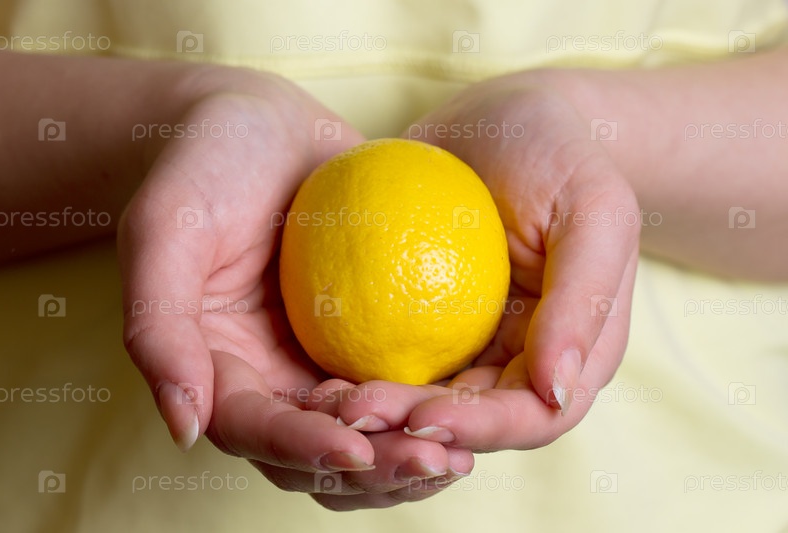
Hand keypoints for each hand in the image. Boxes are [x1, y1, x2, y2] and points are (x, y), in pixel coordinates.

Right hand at [117, 72, 471, 508]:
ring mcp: (324, 356)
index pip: (258, 430)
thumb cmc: (202, 165)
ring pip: (371, 430)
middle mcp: (273, 376)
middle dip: (376, 470)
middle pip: (322, 450)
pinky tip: (478, 400)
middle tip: (435, 461)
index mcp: (219, 369)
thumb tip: (184, 428)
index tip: (357, 450)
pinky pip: (404, 377)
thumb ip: (158, 326)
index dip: (303, 450)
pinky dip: (435, 399)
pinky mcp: (370, 330)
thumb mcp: (165, 229)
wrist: (258, 123)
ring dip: (412, 451)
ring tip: (464, 450)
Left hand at [326, 72, 639, 450]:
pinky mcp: (418, 319)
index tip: (422, 418)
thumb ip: (584, 298)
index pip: (531, 416)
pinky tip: (316, 369)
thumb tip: (558, 390)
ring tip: (325, 401)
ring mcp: (466, 343)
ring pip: (420, 401)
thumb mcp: (594, 210)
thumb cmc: (559, 155)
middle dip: (411, 430)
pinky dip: (355, 371)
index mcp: (571, 352)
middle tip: (353, 413)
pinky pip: (385, 355)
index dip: (481, 430)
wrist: (502, 118)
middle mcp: (517, 360)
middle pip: (467, 422)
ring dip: (376, 413)